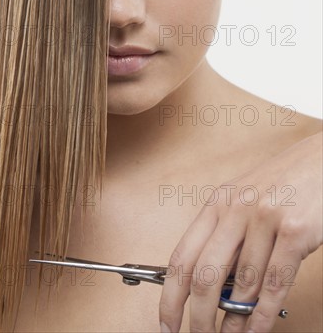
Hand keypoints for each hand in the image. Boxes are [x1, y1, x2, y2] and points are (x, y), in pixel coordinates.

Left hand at [159, 130, 322, 332]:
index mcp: (217, 203)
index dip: (169, 296)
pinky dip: (263, 316)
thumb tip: (213, 287)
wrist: (318, 159)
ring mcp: (265, 219)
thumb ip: (226, 236)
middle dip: (197, 316)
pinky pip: (274, 284)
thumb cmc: (281, 182)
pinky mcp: (294, 231)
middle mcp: (235, 209)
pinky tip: (256, 330)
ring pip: (243, 285)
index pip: (182, 256)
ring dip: (235, 322)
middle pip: (204, 275)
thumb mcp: (243, 201)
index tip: (166, 321)